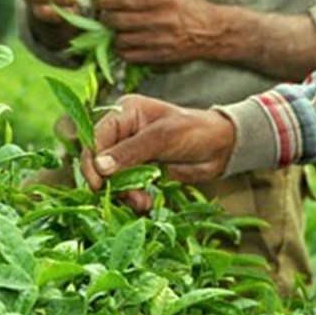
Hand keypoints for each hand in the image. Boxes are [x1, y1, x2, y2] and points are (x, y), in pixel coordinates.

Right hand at [80, 95, 235, 190]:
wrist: (222, 148)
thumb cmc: (195, 132)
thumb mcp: (162, 138)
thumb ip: (130, 152)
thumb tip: (100, 167)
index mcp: (124, 113)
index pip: (96, 137)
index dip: (92, 161)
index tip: (98, 184)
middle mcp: (122, 130)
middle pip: (99, 158)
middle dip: (110, 180)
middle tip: (126, 197)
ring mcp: (129, 150)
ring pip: (111, 175)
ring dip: (123, 192)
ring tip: (142, 202)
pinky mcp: (138, 167)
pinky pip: (125, 184)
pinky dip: (132, 196)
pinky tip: (145, 201)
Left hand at [95, 0, 224, 64]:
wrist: (212, 32)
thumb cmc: (190, 8)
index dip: (106, 1)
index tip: (98, 1)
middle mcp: (160, 19)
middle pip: (119, 21)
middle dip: (106, 18)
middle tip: (104, 17)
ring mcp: (159, 40)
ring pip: (121, 40)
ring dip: (113, 36)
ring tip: (114, 31)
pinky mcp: (159, 57)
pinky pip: (130, 56)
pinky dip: (122, 50)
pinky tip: (123, 44)